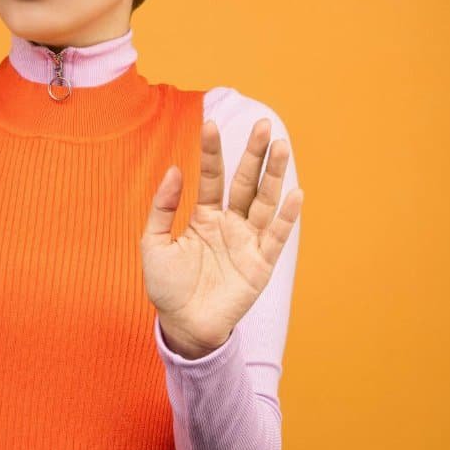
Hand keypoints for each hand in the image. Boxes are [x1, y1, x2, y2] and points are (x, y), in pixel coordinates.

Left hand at [141, 118, 303, 358]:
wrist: (183, 326)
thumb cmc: (167, 287)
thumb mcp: (153, 243)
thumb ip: (162, 207)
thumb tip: (175, 170)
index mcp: (205, 216)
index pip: (212, 177)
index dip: (212, 151)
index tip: (209, 123)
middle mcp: (230, 224)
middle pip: (245, 182)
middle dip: (254, 154)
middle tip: (264, 124)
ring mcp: (247, 242)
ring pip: (264, 201)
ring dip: (275, 175)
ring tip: (282, 146)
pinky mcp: (260, 264)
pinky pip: (276, 236)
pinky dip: (287, 216)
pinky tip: (296, 193)